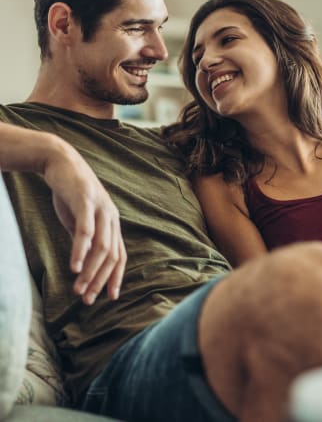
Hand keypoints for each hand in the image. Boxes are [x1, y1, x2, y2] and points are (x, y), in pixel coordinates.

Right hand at [43, 138, 126, 304]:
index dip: (116, 277)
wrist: (61, 162)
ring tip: (79, 290)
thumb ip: (85, 240)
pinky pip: (86, 230)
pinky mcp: (86, 201)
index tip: (109, 297)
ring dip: (90, 271)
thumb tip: (84, 263)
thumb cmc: (71, 194)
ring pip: (101, 247)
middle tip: (88, 299)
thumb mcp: (80, 220)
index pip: (120, 256)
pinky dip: (81, 250)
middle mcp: (111, 217)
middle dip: (100, 280)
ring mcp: (100, 208)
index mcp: (112, 223)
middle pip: (112, 256)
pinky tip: (74, 267)